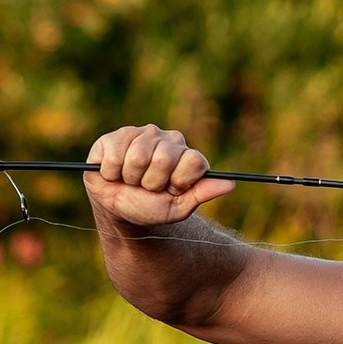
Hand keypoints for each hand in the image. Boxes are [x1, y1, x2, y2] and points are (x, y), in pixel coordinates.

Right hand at [83, 124, 233, 225]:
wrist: (118, 208)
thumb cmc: (151, 207)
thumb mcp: (178, 207)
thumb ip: (202, 194)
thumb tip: (230, 184)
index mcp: (188, 157)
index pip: (193, 161)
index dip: (179, 181)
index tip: (172, 190)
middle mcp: (170, 141)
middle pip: (164, 159)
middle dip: (152, 182)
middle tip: (148, 187)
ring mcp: (144, 134)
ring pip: (137, 158)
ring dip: (131, 178)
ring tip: (131, 181)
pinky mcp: (118, 136)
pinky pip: (115, 155)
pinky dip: (112, 172)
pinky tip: (115, 173)